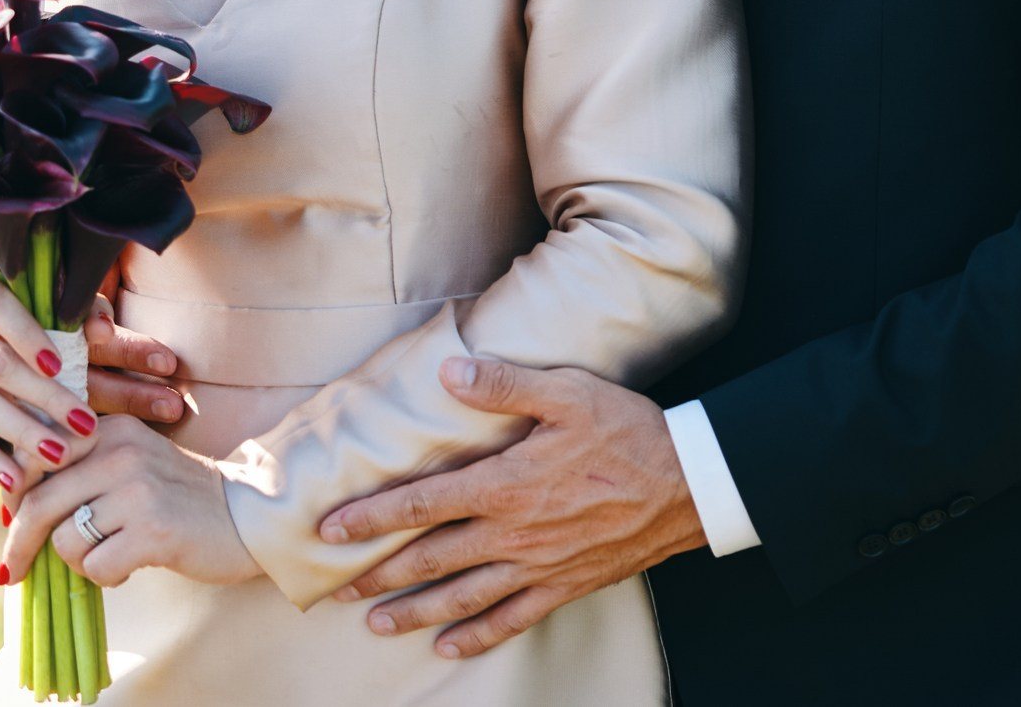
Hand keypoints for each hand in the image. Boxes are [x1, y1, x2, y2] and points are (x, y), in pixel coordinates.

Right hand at [0, 274, 180, 492]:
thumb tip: (103, 330)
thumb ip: (81, 313)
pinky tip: (17, 479)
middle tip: (84, 424)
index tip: (59, 366)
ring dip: (22, 431)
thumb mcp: (46, 310)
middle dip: (43, 396)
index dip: (26, 336)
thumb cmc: (20, 325)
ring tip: (60, 454)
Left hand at [2, 415, 259, 588]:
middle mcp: (119, 450)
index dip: (15, 495)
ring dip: (79, 562)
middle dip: (19, 544)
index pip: (35, 457)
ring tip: (110, 557)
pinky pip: (96, 567)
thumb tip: (12, 507)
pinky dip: (105, 577)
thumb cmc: (176, 497)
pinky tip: (129, 568)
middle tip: (11, 572)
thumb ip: (80, 471)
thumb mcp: (128, 464)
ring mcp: (137, 489)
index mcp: (109, 427)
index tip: (12, 524)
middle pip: (37, 502)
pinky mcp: (154, 530)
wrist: (246, 515)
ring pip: (65, 540)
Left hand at [318, 358, 704, 658]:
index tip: (330, 528)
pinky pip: (513, 620)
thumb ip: (504, 385)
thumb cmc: (627, 431)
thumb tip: (448, 372)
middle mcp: (513, 534)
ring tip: (375, 624)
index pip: (422, 503)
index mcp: (505, 484)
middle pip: (430, 559)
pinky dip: (477, 636)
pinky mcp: (565, 586)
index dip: (372, 518)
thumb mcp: (567, 392)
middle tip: (334, 587)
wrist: (690, 485)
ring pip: (462, 598)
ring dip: (414, 613)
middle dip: (378, 574)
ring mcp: (538, 567)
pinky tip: (450, 647)